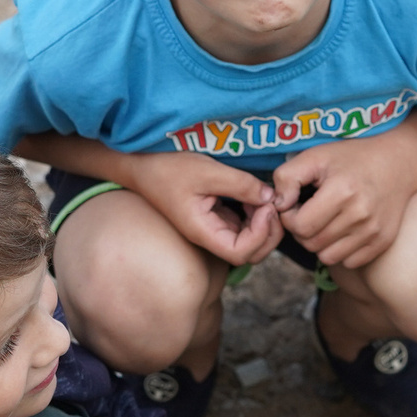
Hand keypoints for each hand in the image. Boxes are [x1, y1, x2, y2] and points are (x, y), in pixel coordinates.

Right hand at [121, 153, 282, 266]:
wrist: (144, 163)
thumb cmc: (169, 168)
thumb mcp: (208, 171)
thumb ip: (241, 185)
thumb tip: (271, 197)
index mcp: (203, 232)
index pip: (240, 253)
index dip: (261, 235)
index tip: (266, 208)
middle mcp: (210, 236)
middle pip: (250, 253)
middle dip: (269, 233)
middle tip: (272, 204)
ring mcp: (214, 228)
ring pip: (250, 241)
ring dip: (264, 224)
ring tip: (265, 198)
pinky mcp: (217, 217)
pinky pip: (243, 226)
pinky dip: (256, 215)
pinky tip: (255, 195)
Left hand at [271, 131, 416, 269]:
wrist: (398, 162)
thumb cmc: (351, 158)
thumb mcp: (315, 156)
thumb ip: (287, 177)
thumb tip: (278, 206)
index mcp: (342, 192)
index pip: (300, 226)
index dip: (290, 217)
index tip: (296, 204)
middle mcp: (360, 215)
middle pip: (311, 244)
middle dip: (303, 230)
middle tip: (310, 211)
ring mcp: (374, 231)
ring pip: (328, 257)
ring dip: (320, 243)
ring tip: (325, 221)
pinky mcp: (383, 242)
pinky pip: (349, 262)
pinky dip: (341, 250)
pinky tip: (343, 229)